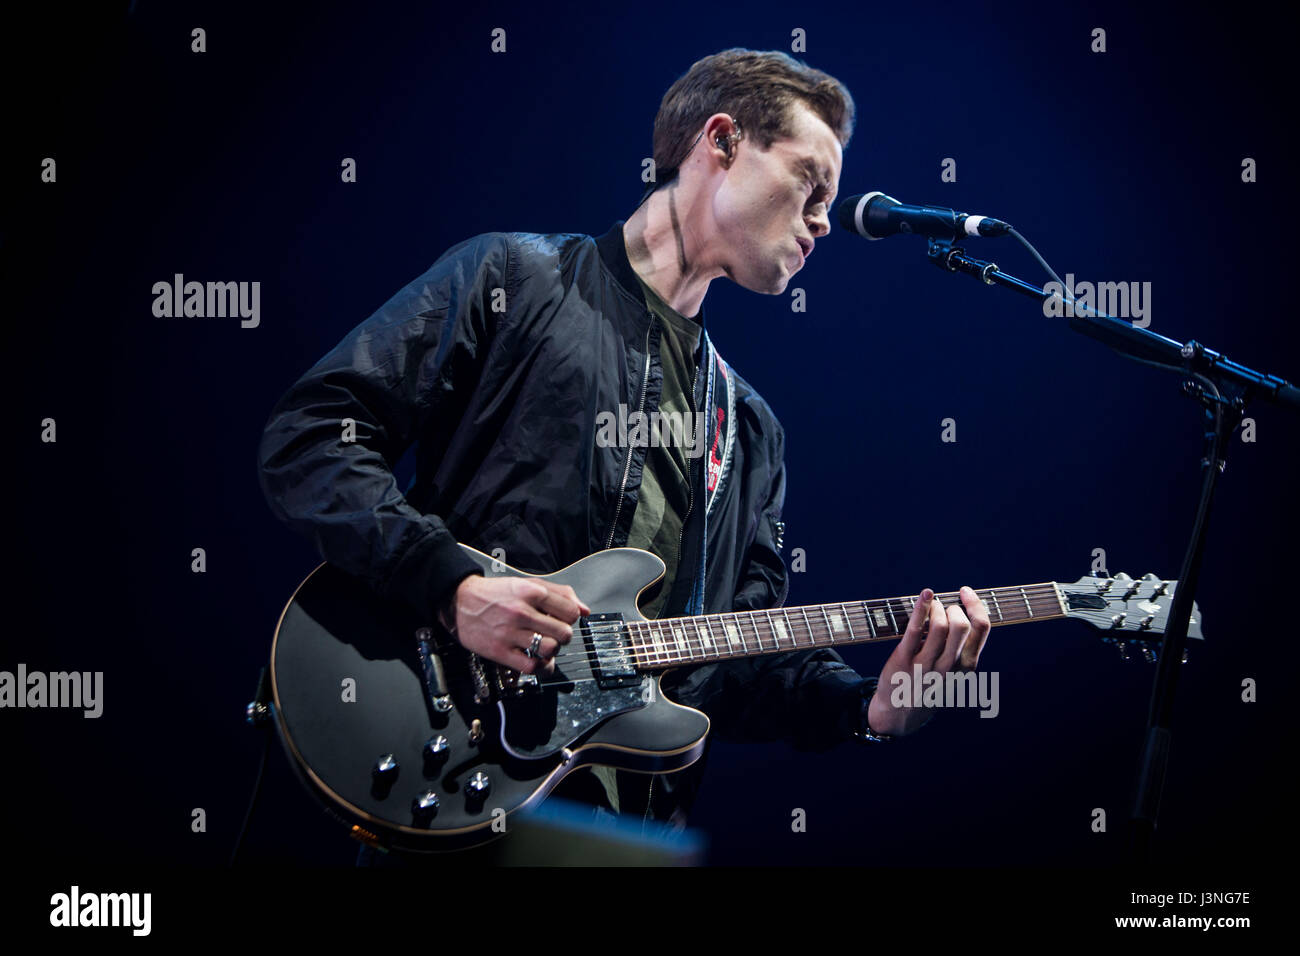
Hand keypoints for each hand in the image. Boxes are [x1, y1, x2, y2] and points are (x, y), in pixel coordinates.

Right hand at [443, 575, 589, 675]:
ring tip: (545, 646)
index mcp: (531, 592)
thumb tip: (584, 610)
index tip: (562, 619)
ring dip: (553, 651)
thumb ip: (559, 593)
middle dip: (564, 636)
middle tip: (554, 634)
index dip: (571, 618)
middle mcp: (521, 611)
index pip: (570, 611)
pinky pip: (531, 666)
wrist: (458, 601)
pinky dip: (541, 667)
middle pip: (563, 632)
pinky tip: (539, 660)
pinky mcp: (500, 651)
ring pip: (550, 649)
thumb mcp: (528, 584)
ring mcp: (510, 633)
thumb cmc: (495, 594)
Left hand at [866, 586, 990, 736]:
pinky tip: (925, 594)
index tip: (966, 592)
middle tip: (944, 608)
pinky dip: (921, 607)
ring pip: (939, 625)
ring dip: (936, 607)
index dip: (976, 605)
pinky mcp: (904, 659)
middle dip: (954, 607)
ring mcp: (926, 664)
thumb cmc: (929, 687)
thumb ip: (962, 650)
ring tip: (931, 606)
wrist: (899, 714)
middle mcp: (948, 666)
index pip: (981, 630)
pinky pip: (914, 629)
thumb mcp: (954, 674)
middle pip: (961, 625)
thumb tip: (967, 613)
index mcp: (966, 667)